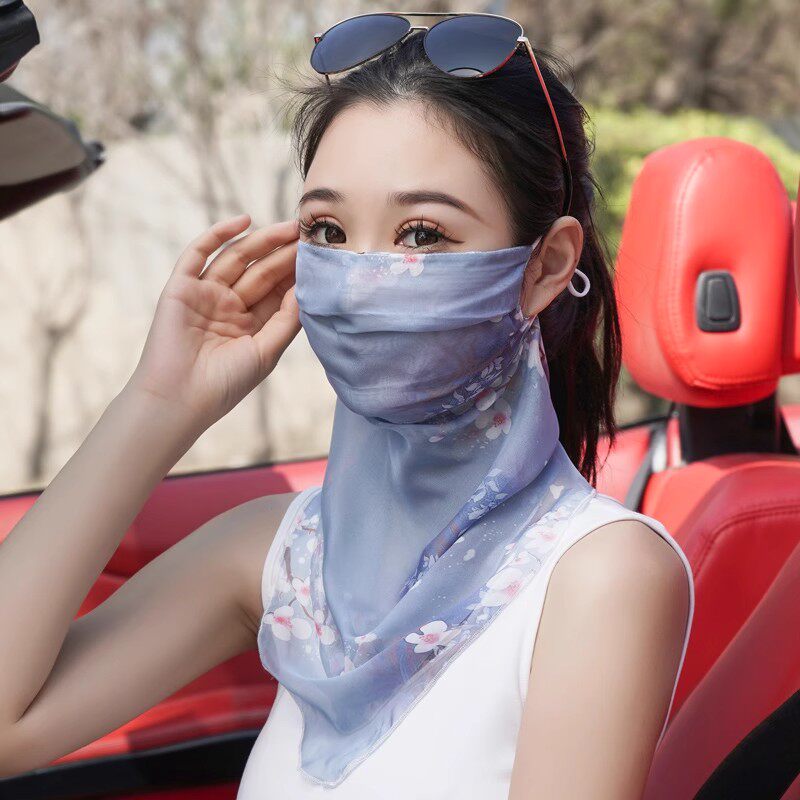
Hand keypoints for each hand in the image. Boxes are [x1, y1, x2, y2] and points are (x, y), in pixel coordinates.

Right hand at [126, 214, 300, 432]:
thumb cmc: (226, 383)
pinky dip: (218, 235)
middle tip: (309, 234)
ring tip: (290, 228)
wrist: (180, 398)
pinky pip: (199, 254)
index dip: (297, 273)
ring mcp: (205, 295)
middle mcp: (229, 307)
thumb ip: (288, 319)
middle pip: (261, 272)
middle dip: (285, 254)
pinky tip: (244, 221)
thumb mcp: (267, 351)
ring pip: (237, 259)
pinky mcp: (181, 287)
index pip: (278, 292)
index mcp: (251, 325)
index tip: (319, 255)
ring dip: (262, 241)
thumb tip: (307, 287)